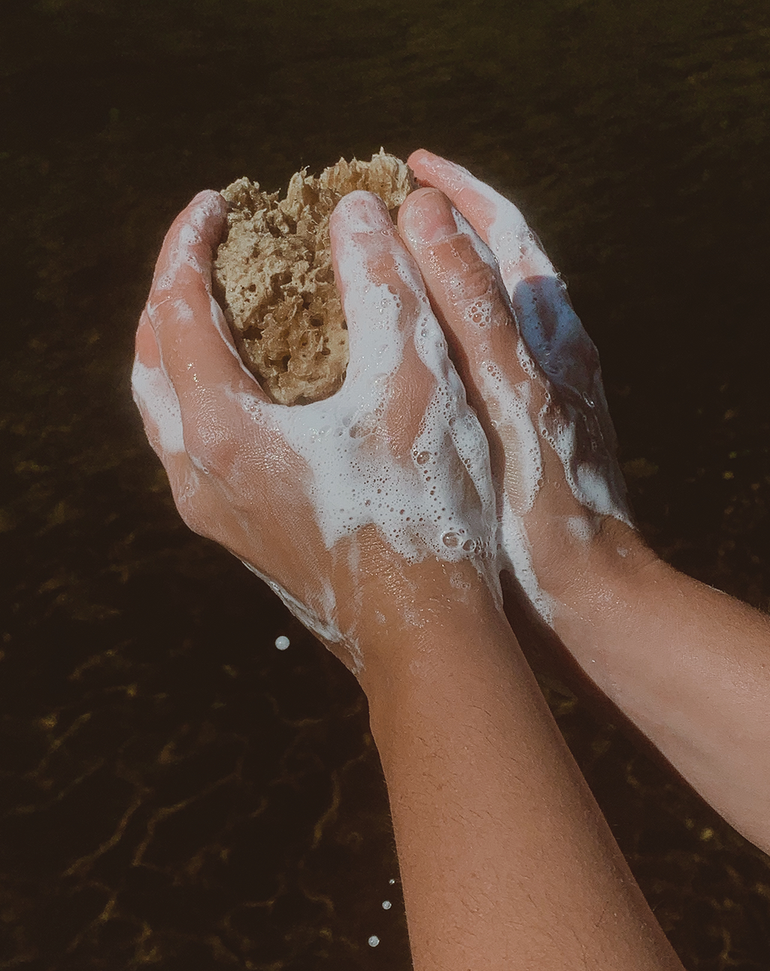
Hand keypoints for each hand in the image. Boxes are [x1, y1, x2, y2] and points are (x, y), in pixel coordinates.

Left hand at [132, 187, 501, 678]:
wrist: (426, 634)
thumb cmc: (426, 512)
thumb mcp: (415, 382)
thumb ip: (384, 286)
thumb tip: (356, 214)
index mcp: (225, 432)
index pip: (178, 311)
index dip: (190, 245)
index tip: (218, 201)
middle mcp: (200, 475)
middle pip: (150, 361)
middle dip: (173, 292)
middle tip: (211, 250)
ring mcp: (214, 512)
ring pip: (164, 410)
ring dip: (181, 346)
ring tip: (222, 306)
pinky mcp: (239, 534)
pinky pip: (193, 446)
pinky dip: (205, 394)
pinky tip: (254, 385)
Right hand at [398, 150, 651, 622]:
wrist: (587, 592)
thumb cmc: (549, 503)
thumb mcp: (509, 395)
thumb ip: (471, 307)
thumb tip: (423, 212)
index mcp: (550, 333)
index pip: (507, 230)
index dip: (460, 190)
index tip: (407, 165)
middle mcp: (549, 354)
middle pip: (493, 266)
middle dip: (441, 230)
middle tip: (378, 216)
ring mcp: (535, 394)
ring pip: (479, 319)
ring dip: (432, 287)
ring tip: (374, 279)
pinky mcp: (517, 435)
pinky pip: (467, 369)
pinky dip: (429, 347)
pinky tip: (389, 367)